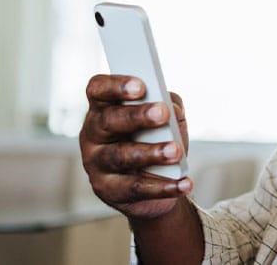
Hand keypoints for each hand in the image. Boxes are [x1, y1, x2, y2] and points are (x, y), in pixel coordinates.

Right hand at [80, 74, 192, 219]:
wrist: (155, 183)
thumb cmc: (156, 139)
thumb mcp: (164, 119)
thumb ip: (169, 106)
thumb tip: (172, 109)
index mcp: (104, 108)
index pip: (98, 89)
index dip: (115, 86)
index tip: (140, 86)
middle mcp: (93, 134)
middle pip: (108, 121)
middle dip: (136, 116)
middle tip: (162, 113)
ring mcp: (96, 163)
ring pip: (121, 156)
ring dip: (151, 153)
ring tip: (175, 151)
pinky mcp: (107, 190)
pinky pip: (136, 187)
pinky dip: (163, 186)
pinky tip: (183, 183)